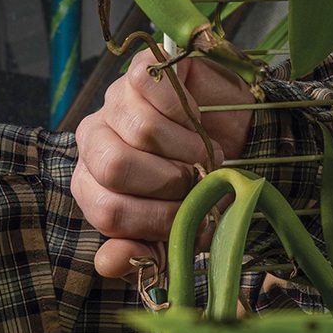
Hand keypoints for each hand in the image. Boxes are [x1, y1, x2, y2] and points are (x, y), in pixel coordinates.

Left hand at [71, 49, 254, 280]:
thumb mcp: (175, 230)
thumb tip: (109, 263)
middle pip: (116, 166)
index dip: (157, 221)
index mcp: (92, 181)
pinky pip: (153, 88)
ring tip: (206, 155)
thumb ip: (141, 253)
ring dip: (188, 150)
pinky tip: (199, 122)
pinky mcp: (143, 69)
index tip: (191, 219)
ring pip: (141, 130)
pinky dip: (186, 111)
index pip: (108, 210)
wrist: (240, 140)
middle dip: (169, 184)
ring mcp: (115, 100)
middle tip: (198, 182)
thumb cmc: (200, 187)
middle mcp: (94, 138)